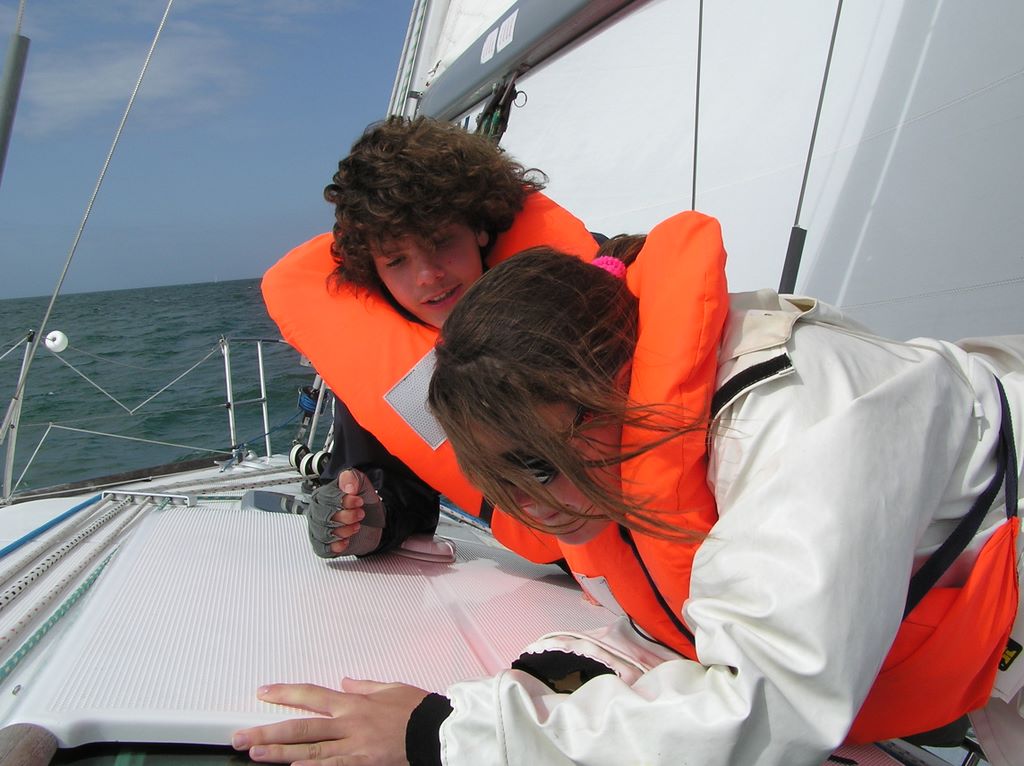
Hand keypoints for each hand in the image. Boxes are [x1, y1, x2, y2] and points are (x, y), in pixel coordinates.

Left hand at [231, 678, 428, 764]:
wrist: (438, 730)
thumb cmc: (417, 709)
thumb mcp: (390, 688)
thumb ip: (365, 686)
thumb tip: (346, 681)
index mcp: (354, 702)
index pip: (311, 695)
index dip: (284, 693)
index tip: (262, 693)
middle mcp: (349, 723)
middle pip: (301, 727)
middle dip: (268, 731)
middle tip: (240, 736)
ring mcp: (354, 747)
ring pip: (310, 751)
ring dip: (279, 753)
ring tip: (254, 754)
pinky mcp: (363, 764)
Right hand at [307, 469, 385, 556]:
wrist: (372, 523)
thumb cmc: (363, 503)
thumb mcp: (362, 485)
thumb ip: (353, 479)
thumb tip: (348, 487)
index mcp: (322, 496)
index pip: (326, 498)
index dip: (344, 501)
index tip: (359, 502)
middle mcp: (317, 512)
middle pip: (323, 516)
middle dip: (346, 517)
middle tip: (360, 515)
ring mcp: (318, 529)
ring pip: (323, 533)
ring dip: (343, 531)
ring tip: (356, 526)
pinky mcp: (323, 545)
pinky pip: (324, 548)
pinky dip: (336, 546)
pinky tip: (346, 541)